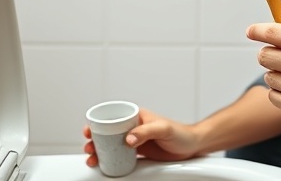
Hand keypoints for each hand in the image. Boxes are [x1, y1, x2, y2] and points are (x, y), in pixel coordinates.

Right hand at [83, 107, 201, 166]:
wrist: (191, 146)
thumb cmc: (180, 133)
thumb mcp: (163, 129)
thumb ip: (146, 131)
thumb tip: (128, 139)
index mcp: (137, 116)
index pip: (113, 116)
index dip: (98, 122)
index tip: (89, 130)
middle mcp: (133, 127)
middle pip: (107, 132)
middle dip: (94, 139)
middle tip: (89, 148)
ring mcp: (134, 140)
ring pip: (111, 144)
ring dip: (99, 150)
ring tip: (93, 158)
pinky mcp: (138, 152)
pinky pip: (119, 155)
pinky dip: (109, 159)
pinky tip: (103, 164)